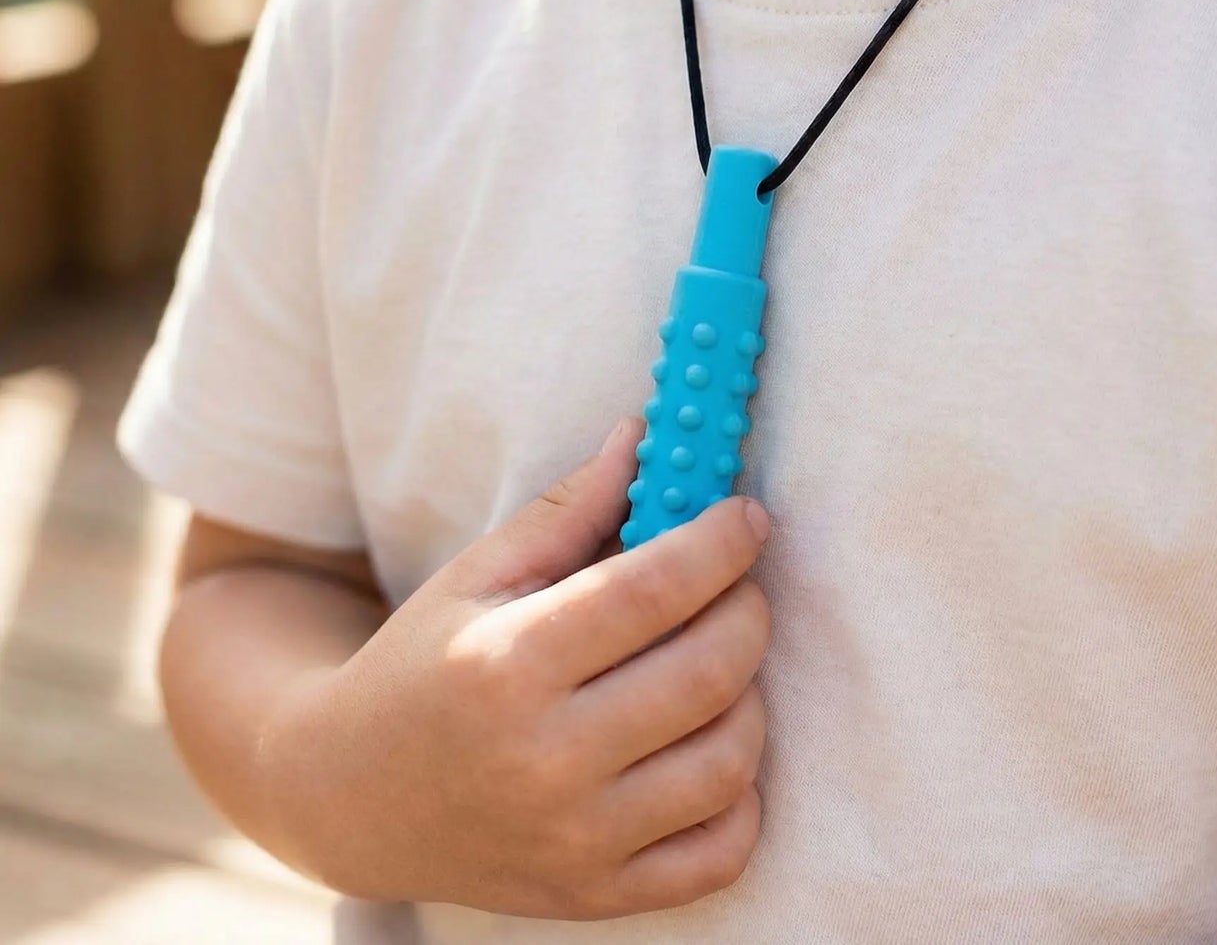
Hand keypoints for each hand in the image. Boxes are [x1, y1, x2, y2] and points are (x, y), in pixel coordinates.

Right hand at [264, 419, 772, 919]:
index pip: (657, 587)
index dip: (723, 540)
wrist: (350, 796)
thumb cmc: (424, 662)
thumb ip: (572, 507)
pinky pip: (721, 852)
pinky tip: (709, 743)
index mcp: (508, 662)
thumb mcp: (479, 572)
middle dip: (749, 608)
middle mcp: (544, 760)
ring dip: (750, 695)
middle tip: (739, 583)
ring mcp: (573, 841)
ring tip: (717, 660)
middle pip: (709, 670)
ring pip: (729, 760)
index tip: (746, 516)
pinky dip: (741, 795)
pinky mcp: (593, 896)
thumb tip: (648, 435)